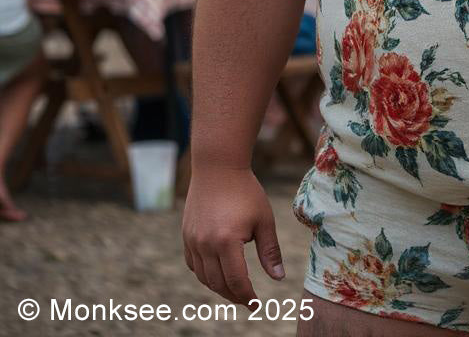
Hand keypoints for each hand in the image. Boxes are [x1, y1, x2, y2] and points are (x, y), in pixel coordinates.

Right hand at [182, 165, 284, 305]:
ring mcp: (192, 241)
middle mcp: (205, 245)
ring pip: (203, 277)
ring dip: (219, 287)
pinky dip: (205, 274)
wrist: (218, 167)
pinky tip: (218, 273)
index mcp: (227, 242)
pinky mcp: (186, 235)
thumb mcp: (264, 220)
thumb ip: (270, 251)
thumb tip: (278, 278)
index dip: (247, 296)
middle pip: (218, 283)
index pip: (236, 281)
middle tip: (247, 300)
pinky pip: (193, 264)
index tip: (256, 304)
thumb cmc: (246, 191)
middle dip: (234, 295)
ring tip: (235, 289)